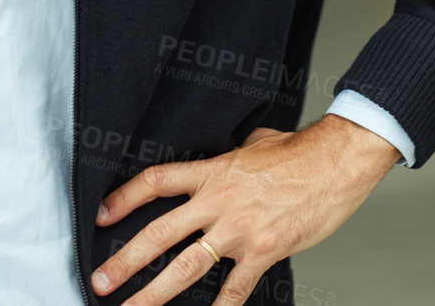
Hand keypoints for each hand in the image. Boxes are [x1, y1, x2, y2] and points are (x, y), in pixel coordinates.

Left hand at [90, 114, 399, 303]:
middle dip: (126, 260)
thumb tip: (232, 154)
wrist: (335, 162)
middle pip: (160, 232)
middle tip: (99, 280)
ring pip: (187, 266)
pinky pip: (235, 290)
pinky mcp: (263, 252)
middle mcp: (219, 201)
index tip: (100, 215)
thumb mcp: (255, 143)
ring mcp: (239, 229)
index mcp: (213, 171)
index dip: (124, 197)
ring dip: (155, 293)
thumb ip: (234, 156)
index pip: (157, 181)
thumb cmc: (300, 151)